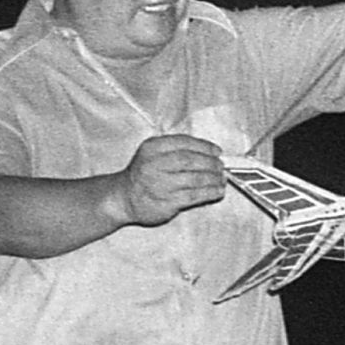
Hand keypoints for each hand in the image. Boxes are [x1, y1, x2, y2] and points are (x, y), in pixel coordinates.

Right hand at [110, 132, 230, 226]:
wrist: (123, 198)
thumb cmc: (142, 176)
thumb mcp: (152, 154)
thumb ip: (175, 151)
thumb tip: (208, 154)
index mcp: (152, 148)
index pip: (184, 143)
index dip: (205, 146)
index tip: (217, 152)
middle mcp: (155, 164)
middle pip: (191, 160)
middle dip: (211, 163)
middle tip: (221, 167)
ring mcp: (160, 184)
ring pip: (195, 178)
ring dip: (213, 179)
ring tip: (221, 180)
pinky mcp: (167, 201)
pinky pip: (194, 195)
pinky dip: (209, 192)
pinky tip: (217, 191)